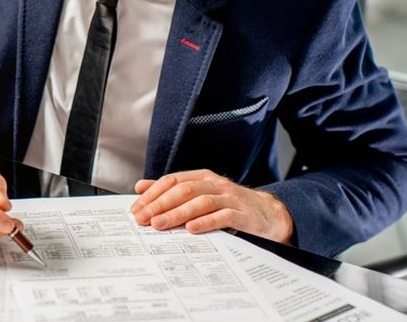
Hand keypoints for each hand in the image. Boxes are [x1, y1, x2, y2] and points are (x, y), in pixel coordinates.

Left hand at [131, 169, 293, 243]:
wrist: (269, 214)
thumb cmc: (230, 205)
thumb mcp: (201, 193)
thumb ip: (172, 190)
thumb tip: (140, 187)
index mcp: (202, 177)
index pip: (172, 180)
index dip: (152, 194)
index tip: (136, 209)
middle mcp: (215, 184)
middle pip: (183, 190)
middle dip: (160, 204)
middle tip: (143, 219)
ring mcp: (229, 197)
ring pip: (199, 202)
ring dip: (177, 213)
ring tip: (160, 224)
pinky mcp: (242, 213)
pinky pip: (222, 216)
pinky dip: (206, 222)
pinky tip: (191, 229)